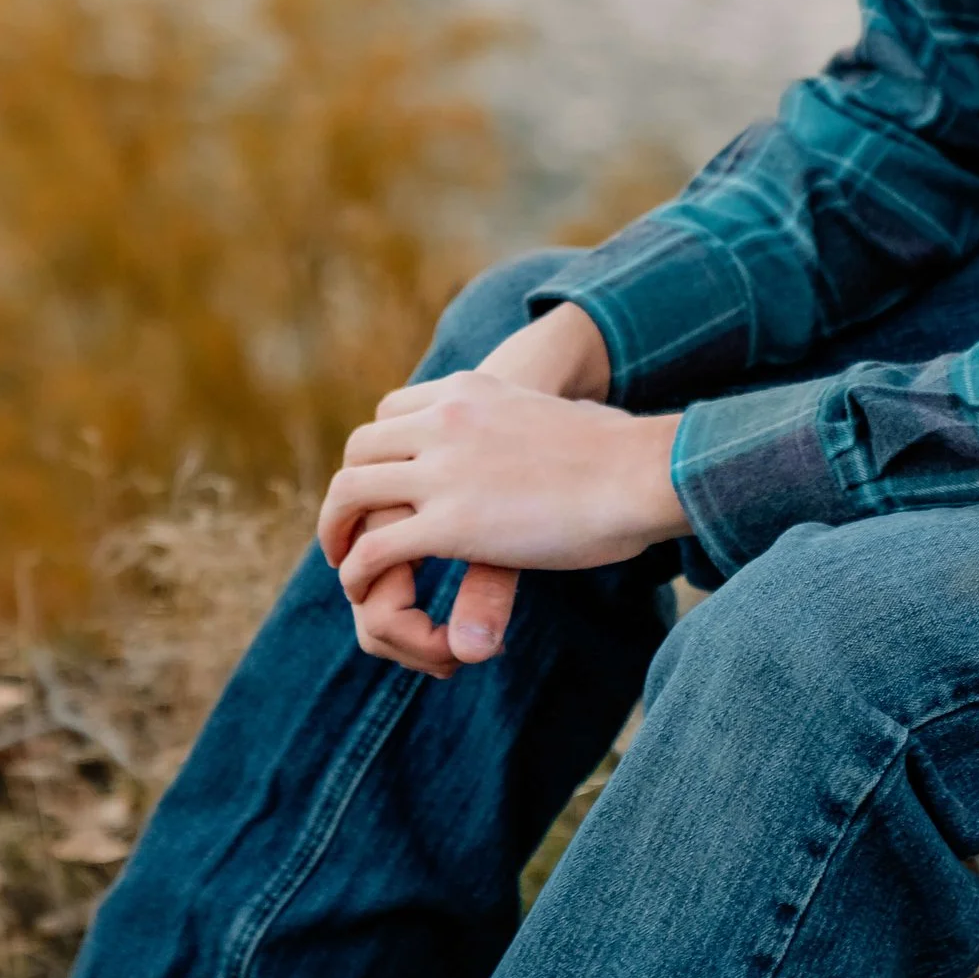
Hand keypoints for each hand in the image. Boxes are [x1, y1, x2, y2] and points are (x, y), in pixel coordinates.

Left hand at [318, 371, 683, 678]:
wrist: (641, 474)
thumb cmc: (621, 453)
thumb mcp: (557, 413)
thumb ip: (531, 423)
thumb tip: (571, 430)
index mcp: (471, 389)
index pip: (391, 411)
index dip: (378, 452)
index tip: (385, 484)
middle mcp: (445, 420)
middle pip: (360, 448)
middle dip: (348, 490)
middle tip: (351, 526)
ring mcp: (443, 471)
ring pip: (351, 493)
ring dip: (337, 529)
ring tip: (343, 561)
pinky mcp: (449, 526)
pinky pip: (375, 548)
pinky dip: (357, 570)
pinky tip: (363, 588)